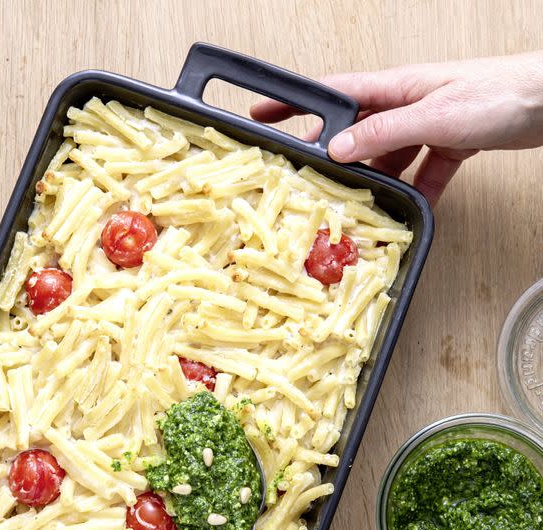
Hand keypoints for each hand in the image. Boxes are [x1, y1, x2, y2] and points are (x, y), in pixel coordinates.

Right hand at [251, 51, 542, 204]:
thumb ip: (384, 133)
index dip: (295, 104)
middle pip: (356, 130)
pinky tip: (412, 209)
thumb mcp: (433, 116)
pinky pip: (423, 172)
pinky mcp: (450, 144)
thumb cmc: (498, 93)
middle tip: (306, 176)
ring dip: (376, 179)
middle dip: (330, 152)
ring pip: (388, 156)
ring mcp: (428, 125)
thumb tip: (339, 148)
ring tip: (359, 203)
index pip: (333, 93)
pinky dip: (416, 191)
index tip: (263, 115)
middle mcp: (406, 105)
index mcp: (395, 88)